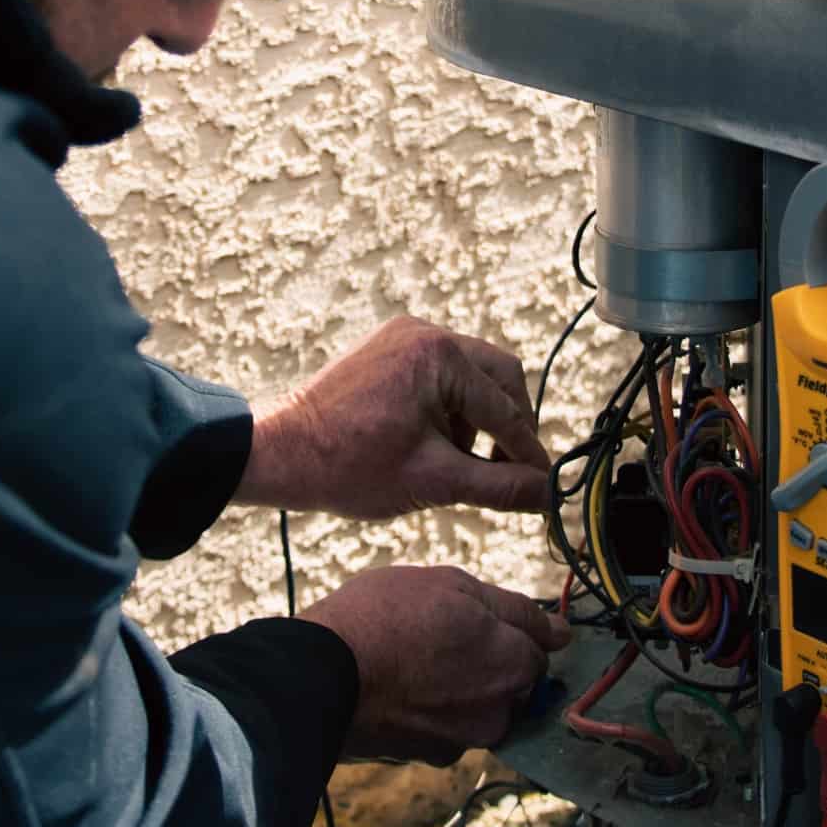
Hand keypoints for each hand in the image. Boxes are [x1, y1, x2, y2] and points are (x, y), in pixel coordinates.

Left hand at [236, 316, 550, 518]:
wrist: (279, 451)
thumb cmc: (348, 466)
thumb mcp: (433, 482)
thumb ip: (498, 487)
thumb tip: (547, 494)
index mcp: (439, 355)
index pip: (505, 408)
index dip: (527, 451)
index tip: (544, 484)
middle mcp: (426, 332)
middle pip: (499, 377)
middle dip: (508, 426)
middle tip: (508, 472)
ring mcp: (404, 335)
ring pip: (471, 374)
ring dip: (478, 419)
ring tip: (459, 465)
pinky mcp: (388, 348)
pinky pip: (440, 372)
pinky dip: (450, 407)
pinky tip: (435, 446)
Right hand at [302, 565, 571, 764]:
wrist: (321, 675)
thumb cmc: (385, 619)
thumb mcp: (452, 585)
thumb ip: (515, 609)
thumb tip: (560, 630)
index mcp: (514, 663)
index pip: (539, 647)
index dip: (507, 627)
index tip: (478, 621)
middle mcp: (500, 710)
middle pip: (510, 681)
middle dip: (487, 660)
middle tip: (439, 633)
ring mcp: (465, 738)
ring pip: (477, 706)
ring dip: (458, 686)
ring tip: (413, 659)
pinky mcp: (430, 755)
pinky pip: (446, 727)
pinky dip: (432, 709)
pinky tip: (400, 685)